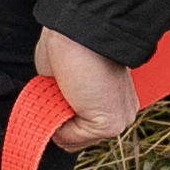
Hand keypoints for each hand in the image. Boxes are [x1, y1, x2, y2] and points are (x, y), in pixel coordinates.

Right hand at [35, 27, 137, 148]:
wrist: (80, 29)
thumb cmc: (69, 45)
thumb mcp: (61, 81)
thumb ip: (61, 102)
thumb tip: (47, 120)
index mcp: (114, 100)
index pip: (82, 127)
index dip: (60, 116)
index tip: (51, 99)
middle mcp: (122, 112)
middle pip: (77, 138)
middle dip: (58, 118)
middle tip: (58, 89)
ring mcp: (119, 120)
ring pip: (71, 140)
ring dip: (56, 119)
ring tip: (64, 88)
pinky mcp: (110, 124)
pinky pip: (69, 138)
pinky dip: (57, 121)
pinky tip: (66, 94)